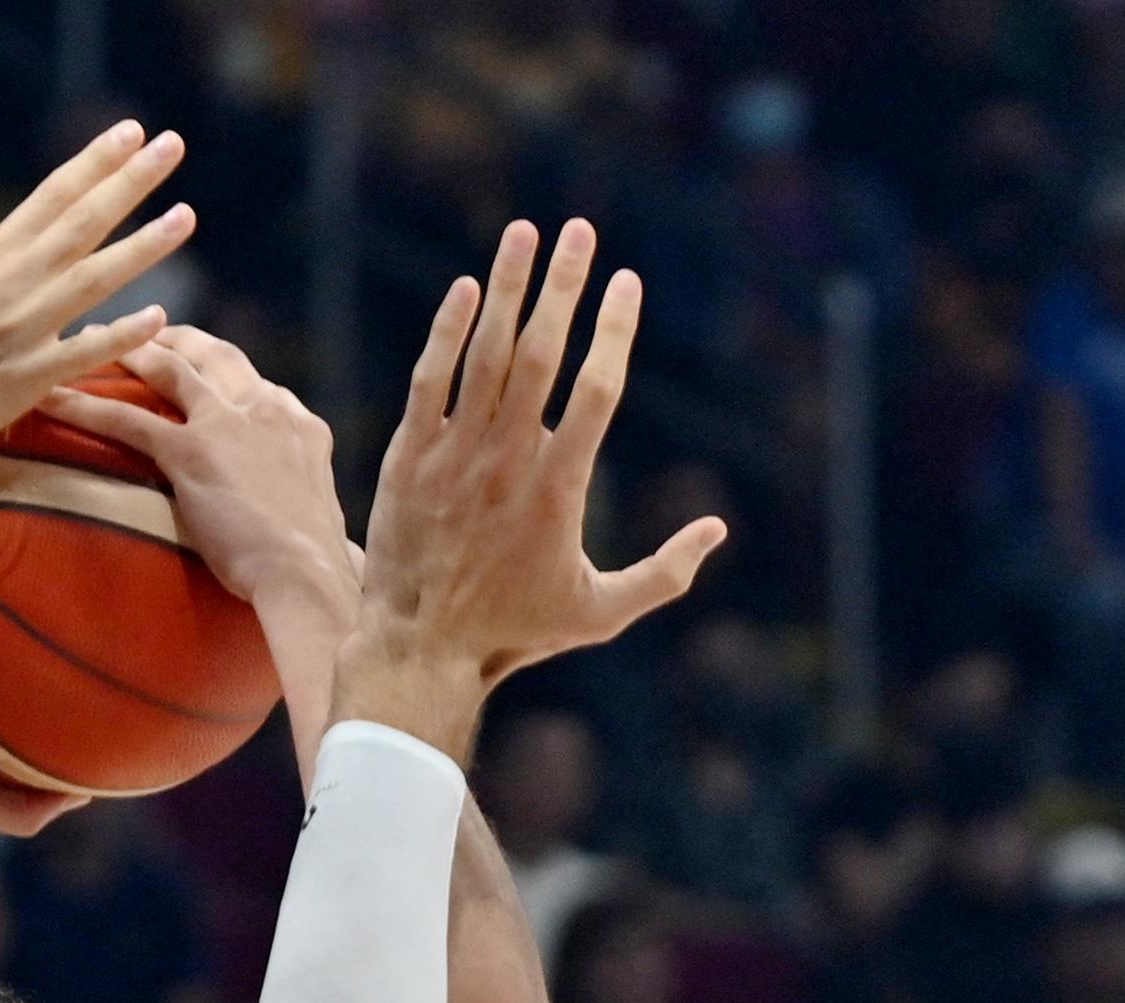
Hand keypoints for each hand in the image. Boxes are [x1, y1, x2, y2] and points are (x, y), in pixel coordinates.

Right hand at [0, 121, 194, 474]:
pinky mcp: (22, 380)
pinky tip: (160, 318)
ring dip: (142, 246)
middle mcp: (7, 284)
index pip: (50, 198)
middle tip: (173, 145)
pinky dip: (120, 336)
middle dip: (130, 182)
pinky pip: (81, 354)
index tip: (129, 132)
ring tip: (185, 216)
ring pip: (92, 279)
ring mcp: (17, 331)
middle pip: (80, 222)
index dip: (93, 163)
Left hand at [40, 326, 351, 633]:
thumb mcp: (320, 525)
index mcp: (298, 425)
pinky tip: (51, 398)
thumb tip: (334, 553)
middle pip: (214, 354)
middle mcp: (265, 409)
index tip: (197, 365)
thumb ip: (304, 514)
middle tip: (139, 332)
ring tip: (90, 342)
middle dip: (174, 337)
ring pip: (169, 368)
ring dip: (127, 349)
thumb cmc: (317, 573)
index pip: (253, 382)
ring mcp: (228, 425)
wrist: (309, 577)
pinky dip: (84, 405)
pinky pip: (127, 419)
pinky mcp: (192, 452)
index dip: (220, 369)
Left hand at [345, 219, 726, 755]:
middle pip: (541, 354)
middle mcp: (507, 462)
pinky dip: (448, 332)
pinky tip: (467, 288)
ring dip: (507, 288)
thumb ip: (664, 573)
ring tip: (524, 234)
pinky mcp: (407, 459)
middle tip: (580, 231)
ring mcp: (453, 457)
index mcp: (559, 489)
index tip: (627, 283)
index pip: (596, 391)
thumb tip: (717, 530)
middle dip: (563, 285)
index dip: (615, 331)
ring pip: (485, 355)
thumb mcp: (601, 614)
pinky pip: (430, 381)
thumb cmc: (514, 633)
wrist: (419, 649)